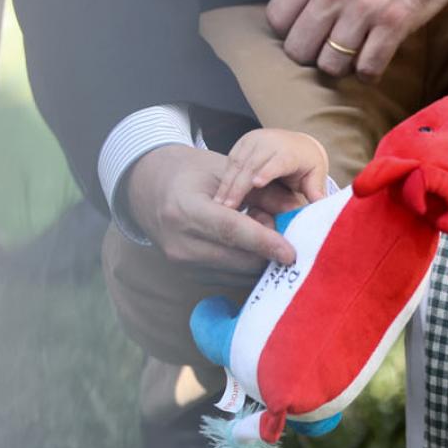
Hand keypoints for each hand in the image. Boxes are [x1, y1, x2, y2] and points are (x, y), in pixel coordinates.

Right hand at [126, 145, 296, 271]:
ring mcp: (184, 265)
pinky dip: (249, 264)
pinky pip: (232, 277)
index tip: (291, 252)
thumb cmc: (191, 174)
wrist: (151, 190)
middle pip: (238, 259)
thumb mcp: (225, 170)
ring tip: (258, 227)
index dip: (263, 242)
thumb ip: (262, 191)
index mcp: (184, 210)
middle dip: (269, 251)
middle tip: (282, 227)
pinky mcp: (191, 277)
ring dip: (260, 258)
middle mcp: (180, 244)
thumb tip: (296, 211)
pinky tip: (247, 243)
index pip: (230, 230)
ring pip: (239, 273)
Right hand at [213, 128, 329, 210]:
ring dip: (227, 184)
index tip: (256, 184)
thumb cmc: (306, 165)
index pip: (278, 161)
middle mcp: (270, 141)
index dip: (267, 171)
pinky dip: (224, 178)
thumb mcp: (314, 176)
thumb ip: (315, 190)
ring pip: (238, 162)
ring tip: (219, 204)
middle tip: (228, 207)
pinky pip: (230, 160)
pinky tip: (218, 195)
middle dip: (239, 186)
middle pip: (252, 164)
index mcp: (289, 151)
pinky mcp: (242, 142)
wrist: (297, 143)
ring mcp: (254, 140)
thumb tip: (320, 205)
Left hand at [266, 0, 447, 82]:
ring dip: (342, 67)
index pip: (277, 19)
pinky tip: (373, 61)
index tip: (305, 33)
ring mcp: (364, 8)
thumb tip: (293, 18)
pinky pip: (367, 69)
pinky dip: (369, 73)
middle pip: (298, 49)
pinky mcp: (394, 24)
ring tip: (353, 55)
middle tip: (328, 50)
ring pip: (330, 65)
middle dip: (312, 55)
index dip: (289, 32)